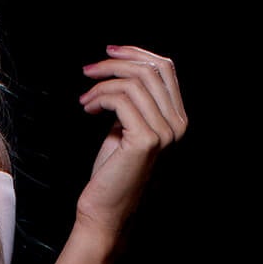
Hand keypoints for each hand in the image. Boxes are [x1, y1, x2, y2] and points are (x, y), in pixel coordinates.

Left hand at [74, 44, 187, 247]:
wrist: (105, 211)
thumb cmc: (111, 173)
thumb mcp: (125, 128)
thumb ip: (132, 102)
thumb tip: (120, 69)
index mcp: (177, 118)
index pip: (165, 68)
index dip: (136, 53)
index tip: (108, 52)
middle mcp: (177, 124)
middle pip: (150, 69)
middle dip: (115, 63)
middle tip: (88, 71)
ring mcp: (165, 132)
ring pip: (133, 82)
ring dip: (102, 84)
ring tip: (85, 99)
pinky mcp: (146, 140)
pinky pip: (120, 99)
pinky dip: (99, 98)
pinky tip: (88, 109)